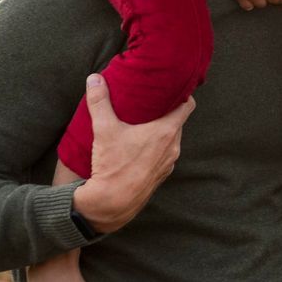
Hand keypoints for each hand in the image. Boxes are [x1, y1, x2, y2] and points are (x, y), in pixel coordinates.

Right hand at [70, 75, 194, 233]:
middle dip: (167, 111)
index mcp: (166, 131)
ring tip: (144, 124)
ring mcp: (169, 163)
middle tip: (152, 103)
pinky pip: (164, 156)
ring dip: (161, 132)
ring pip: (171, 140)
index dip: (183, 94)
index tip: (172, 88)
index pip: (187, 105)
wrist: (112, 203)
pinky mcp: (160, 176)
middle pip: (177, 121)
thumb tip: (94, 78)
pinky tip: (140, 148)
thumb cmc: (113, 166)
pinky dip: (156, 149)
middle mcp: (173, 146)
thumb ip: (99, 101)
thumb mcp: (104, 129)